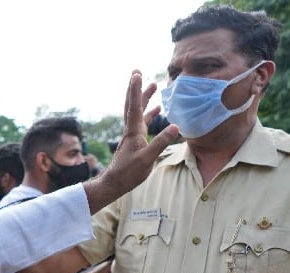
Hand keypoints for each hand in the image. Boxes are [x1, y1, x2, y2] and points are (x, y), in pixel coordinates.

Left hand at [84, 71, 180, 213]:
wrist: (115, 183)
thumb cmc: (129, 173)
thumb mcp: (147, 159)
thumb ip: (160, 143)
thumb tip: (175, 126)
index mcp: (133, 131)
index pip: (135, 106)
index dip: (136, 90)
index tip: (136, 74)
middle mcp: (131, 129)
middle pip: (133, 104)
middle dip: (136, 88)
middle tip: (137, 71)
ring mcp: (132, 134)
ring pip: (138, 111)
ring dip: (144, 98)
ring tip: (153, 86)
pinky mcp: (134, 140)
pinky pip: (142, 122)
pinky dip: (149, 113)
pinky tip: (158, 110)